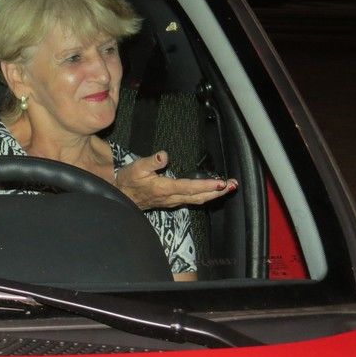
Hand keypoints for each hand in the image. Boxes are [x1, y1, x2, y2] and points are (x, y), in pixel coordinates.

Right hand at [114, 150, 237, 210]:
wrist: (121, 197)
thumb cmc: (128, 181)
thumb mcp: (136, 168)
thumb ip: (151, 162)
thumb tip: (164, 155)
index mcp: (165, 188)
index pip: (190, 187)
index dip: (206, 185)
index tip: (221, 183)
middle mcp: (172, 197)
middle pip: (199, 196)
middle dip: (217, 192)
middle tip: (233, 185)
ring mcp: (173, 201)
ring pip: (198, 199)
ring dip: (214, 194)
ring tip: (228, 187)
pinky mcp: (173, 201)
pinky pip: (193, 200)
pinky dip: (205, 195)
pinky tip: (212, 191)